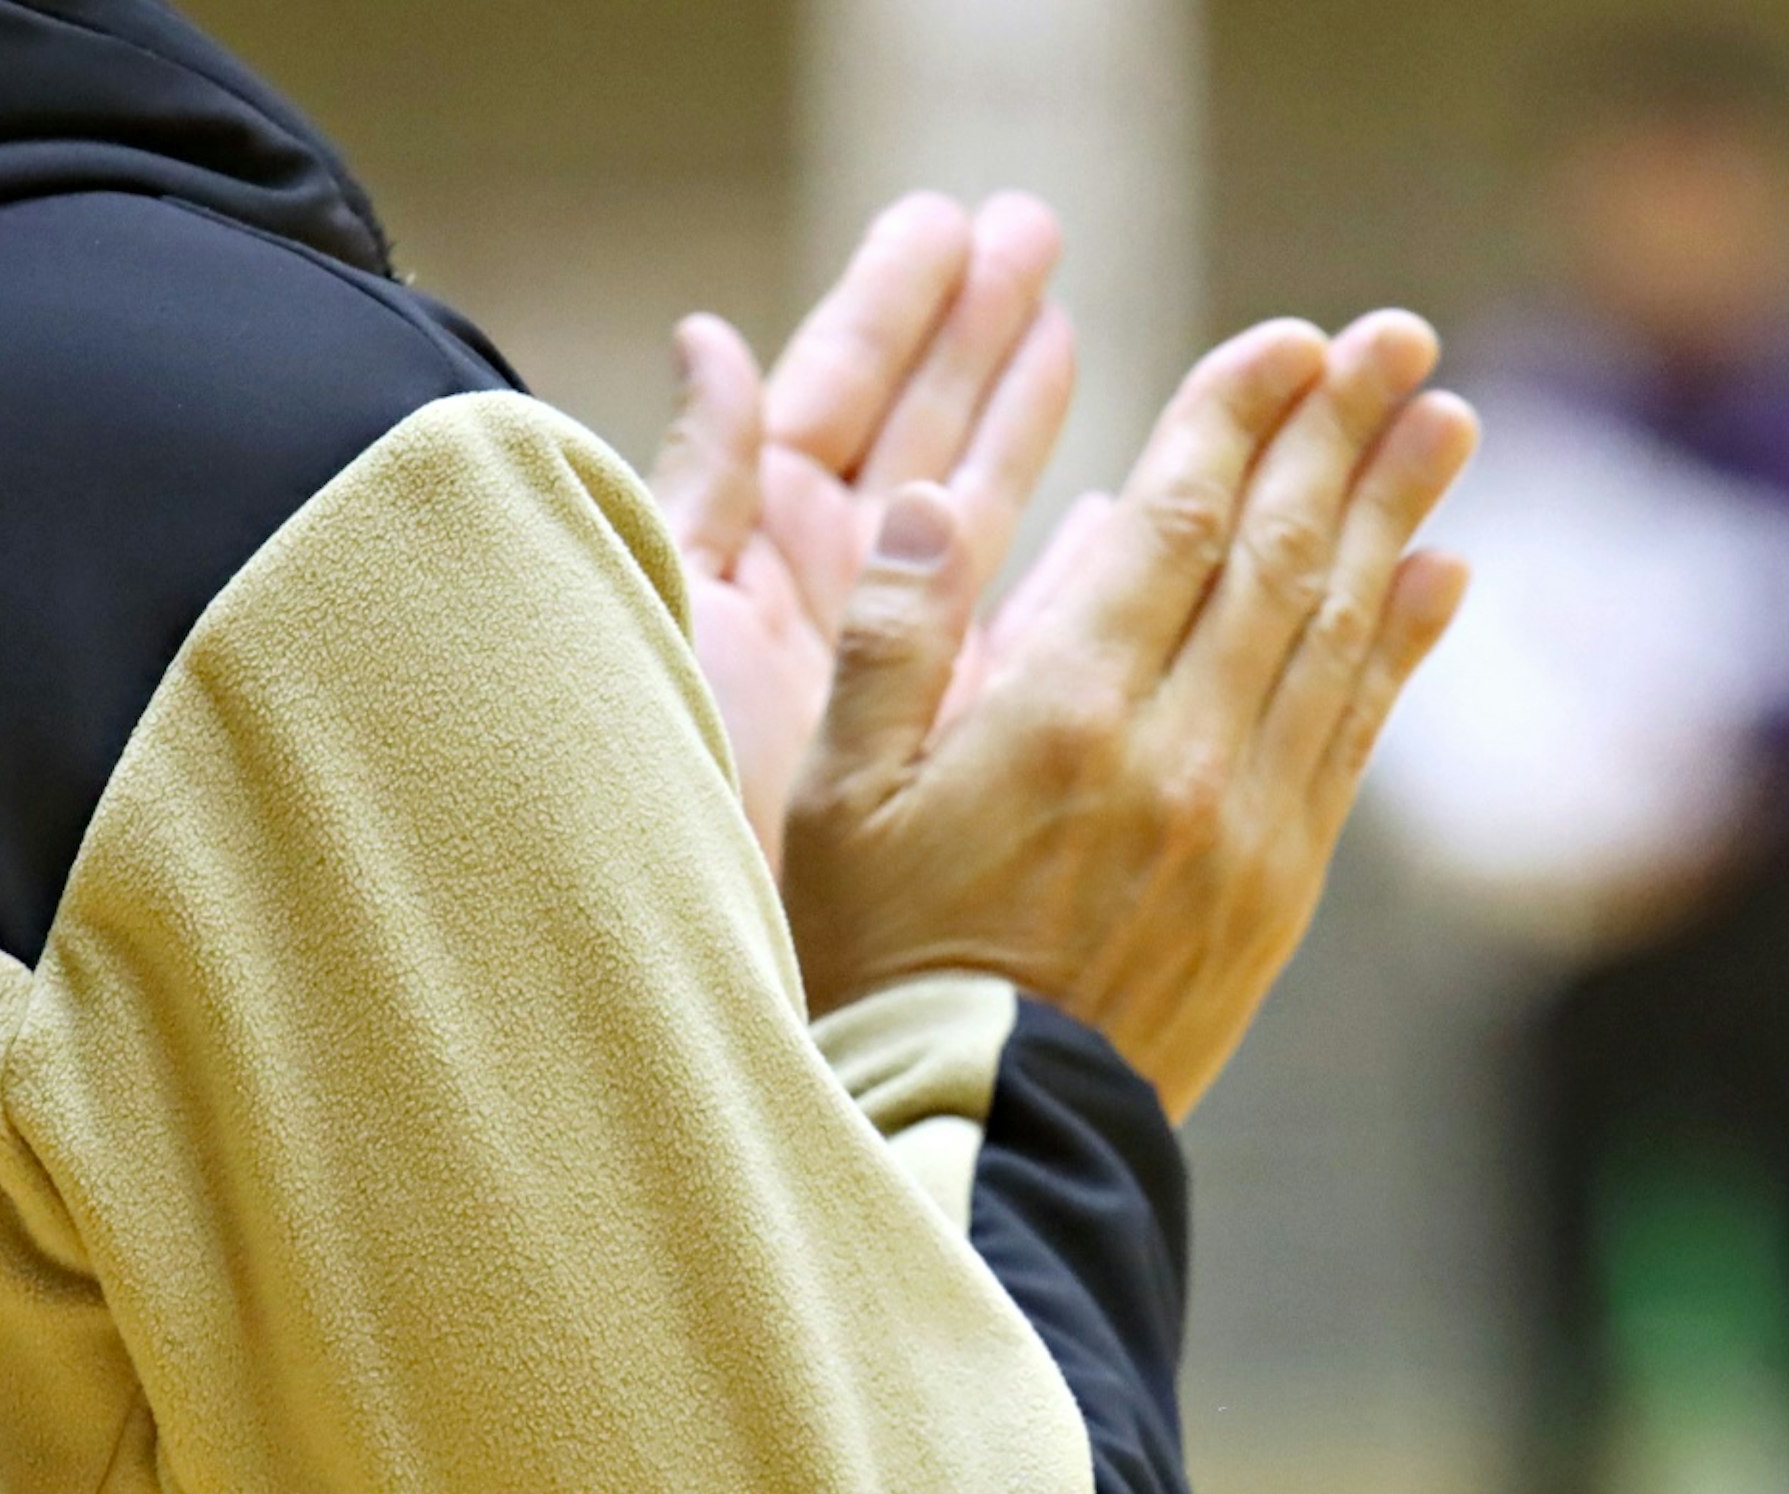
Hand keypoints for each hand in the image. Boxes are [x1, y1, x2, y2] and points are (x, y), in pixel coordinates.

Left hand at [649, 193, 1075, 864]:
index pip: (834, 395)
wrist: (701, 978)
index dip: (897, 305)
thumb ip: (696, 483)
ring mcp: (891, 682)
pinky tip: (1128, 509)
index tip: (954, 220)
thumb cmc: (660, 802)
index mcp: (752, 556)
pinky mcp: (949, 757)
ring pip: (978, 519)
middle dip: (976, 330)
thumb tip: (710, 337)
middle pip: (917, 434)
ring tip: (1076, 323)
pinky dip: (1077, 568)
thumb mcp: (667, 619)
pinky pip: (1028, 635)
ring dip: (1029, 421)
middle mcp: (825, 610)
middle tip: (1038, 231)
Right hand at [782, 312, 1480, 1115]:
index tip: (1292, 338)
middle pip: (1282, 560)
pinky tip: (1442, 574)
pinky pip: (1356, 739)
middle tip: (1404, 339)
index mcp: (1061, 719)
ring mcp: (1243, 829)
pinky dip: (1404, 647)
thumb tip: (939, 497)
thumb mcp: (836, 801)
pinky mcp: (1278, 893)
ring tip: (1449, 422)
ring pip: (1337, 638)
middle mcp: (1176, 760)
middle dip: (1346, 436)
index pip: (1179, 525)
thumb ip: (894, 641)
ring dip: (1398, 518)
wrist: (983, 1147)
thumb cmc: (880, 966)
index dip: (1241, 417)